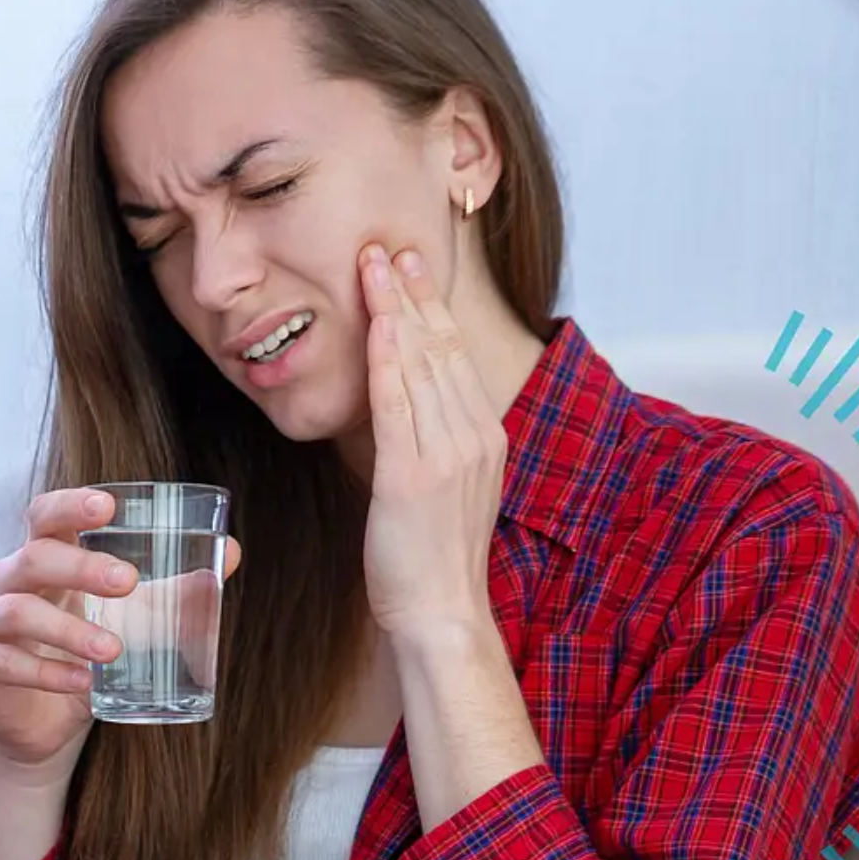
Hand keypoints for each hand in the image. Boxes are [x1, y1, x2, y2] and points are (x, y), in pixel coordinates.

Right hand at [0, 487, 241, 777]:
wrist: (46, 729)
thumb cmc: (88, 658)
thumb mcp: (135, 623)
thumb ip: (176, 589)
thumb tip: (231, 552)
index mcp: (43, 559)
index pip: (46, 515)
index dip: (71, 505)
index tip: (108, 505)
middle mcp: (5, 581)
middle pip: (33, 558)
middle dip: (82, 567)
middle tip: (129, 583)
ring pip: (16, 611)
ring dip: (68, 629)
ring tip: (112, 649)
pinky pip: (0, 661)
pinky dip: (44, 672)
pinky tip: (81, 684)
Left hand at [358, 244, 505, 642]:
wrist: (441, 614)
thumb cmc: (432, 560)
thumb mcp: (441, 489)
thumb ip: (429, 442)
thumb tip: (401, 408)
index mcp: (484, 436)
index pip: (456, 355)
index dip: (431, 307)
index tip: (411, 267)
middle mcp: (474, 436)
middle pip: (441, 347)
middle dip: (413, 292)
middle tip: (389, 245)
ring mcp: (447, 454)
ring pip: (421, 364)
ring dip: (395, 310)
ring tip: (373, 265)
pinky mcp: (413, 476)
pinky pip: (399, 404)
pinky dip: (386, 359)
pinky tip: (376, 324)